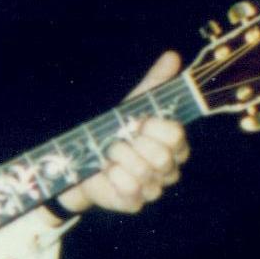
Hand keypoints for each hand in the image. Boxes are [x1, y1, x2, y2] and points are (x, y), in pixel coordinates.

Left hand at [59, 50, 192, 216]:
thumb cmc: (114, 132)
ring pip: (143, 171)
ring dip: (118, 159)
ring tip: (109, 156)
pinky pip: (128, 189)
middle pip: (161, 156)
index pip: (176, 135)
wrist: (83, 163)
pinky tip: (106, 173)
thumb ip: (155, 82)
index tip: (137, 122)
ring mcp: (154, 189)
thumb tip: (173, 55)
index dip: (153, 127)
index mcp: (174, 145)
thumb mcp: (133, 105)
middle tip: (117, 141)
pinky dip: (112, 177)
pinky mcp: (136, 203)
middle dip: (131, 144)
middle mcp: (169, 169)